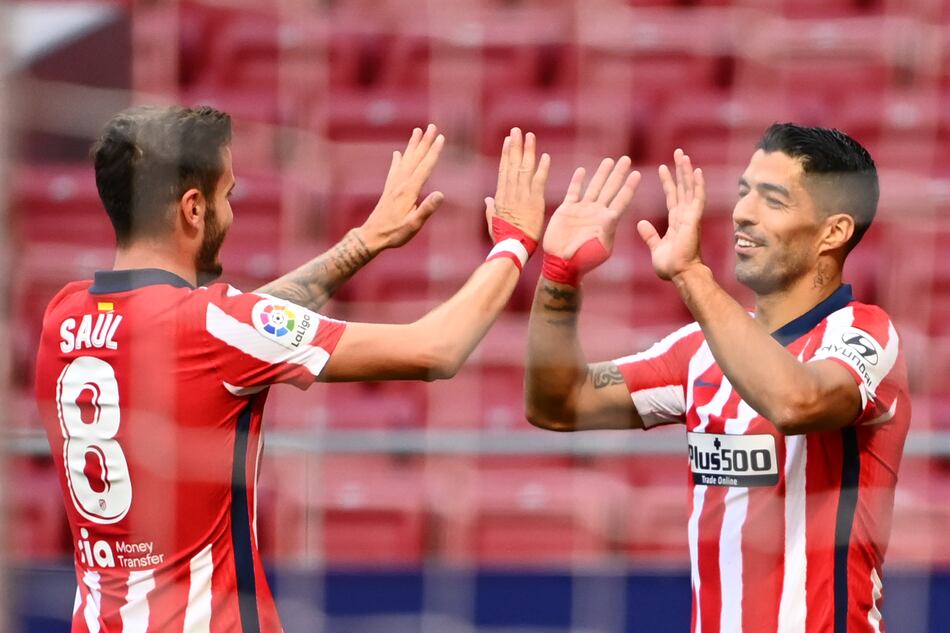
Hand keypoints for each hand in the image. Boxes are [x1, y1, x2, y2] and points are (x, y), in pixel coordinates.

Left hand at [358, 124, 444, 251]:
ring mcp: (393, 186)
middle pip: (415, 159)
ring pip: (405, 161)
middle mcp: (401, 185)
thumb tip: (441, 194)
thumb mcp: (414, 225)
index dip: (433, 152)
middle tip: (432, 126)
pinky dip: (397, 161)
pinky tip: (397, 154)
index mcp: (409, 192)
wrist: (372, 236)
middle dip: (425, 142)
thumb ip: (426, 209)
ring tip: (417, 131)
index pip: (425, 167)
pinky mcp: (389, 190)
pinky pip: (394, 171)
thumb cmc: (395, 233)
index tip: (440, 137)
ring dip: (412, 146)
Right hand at [485, 128, 549, 242]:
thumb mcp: (493, 222)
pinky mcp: (535, 202)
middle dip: (515, 146)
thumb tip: (488, 199)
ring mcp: (522, 196)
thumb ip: (491, 209)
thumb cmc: (503, 238)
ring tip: (529, 136)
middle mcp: (510, 192)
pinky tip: (545, 156)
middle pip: (512, 164)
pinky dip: (542, 168)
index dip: (506, 154)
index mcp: (500, 196)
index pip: (504, 170)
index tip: (508, 141)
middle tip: (517, 130)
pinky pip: (539, 181)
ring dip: (527, 151)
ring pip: (524, 168)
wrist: (512, 248)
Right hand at [541, 156, 639, 277]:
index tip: (637, 173)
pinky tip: (582, 170)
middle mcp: (596, 213)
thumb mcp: (600, 248)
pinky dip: (577, 181)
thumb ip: (606, 231)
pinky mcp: (566, 211)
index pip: (621, 200)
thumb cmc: (583, 261)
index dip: (629, 187)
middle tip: (626, 159)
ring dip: (601, 174)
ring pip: (593, 187)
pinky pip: (573, 192)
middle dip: (618, 174)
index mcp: (607, 221)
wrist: (562, 265)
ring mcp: (582, 210)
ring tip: (609, 161)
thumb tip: (612, 215)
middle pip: (610, 189)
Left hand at [637, 148, 705, 280]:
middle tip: (678, 152)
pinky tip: (696, 171)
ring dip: (687, 172)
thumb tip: (641, 223)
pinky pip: (697, 199)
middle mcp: (685, 216)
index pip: (672, 196)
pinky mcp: (694, 220)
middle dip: (680, 170)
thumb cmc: (670, 266)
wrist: (680, 274)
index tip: (662, 167)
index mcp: (676, 222)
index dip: (668, 182)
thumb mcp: (656, 248)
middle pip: (683, 188)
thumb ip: (650, 235)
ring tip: (683, 155)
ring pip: (690, 189)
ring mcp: (691, 217)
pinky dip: (697, 185)